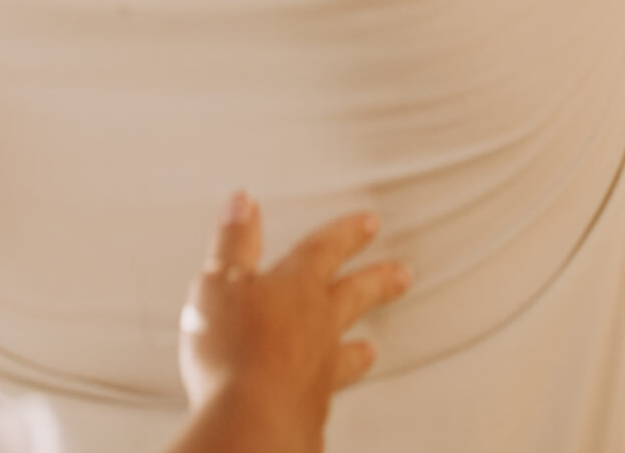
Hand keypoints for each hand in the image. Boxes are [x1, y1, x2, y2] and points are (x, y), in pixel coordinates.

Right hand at [179, 193, 411, 451]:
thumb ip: (234, 241)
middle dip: (378, 281)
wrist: (249, 425)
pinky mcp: (312, 416)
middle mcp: (317, 327)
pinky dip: (326, 395)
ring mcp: (321, 374)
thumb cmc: (231, 349)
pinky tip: (323, 402)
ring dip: (358, 350)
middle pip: (355, 297)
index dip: (346, 233)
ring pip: (346, 354)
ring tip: (373, 351)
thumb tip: (244, 199)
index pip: (326, 249)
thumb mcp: (219, 282)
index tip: (372, 222)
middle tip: (405, 274)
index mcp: (297, 288)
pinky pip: (325, 399)